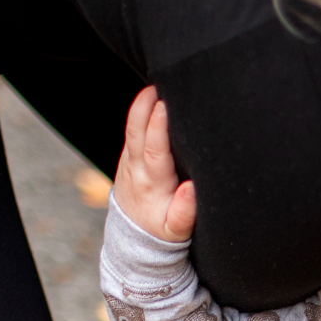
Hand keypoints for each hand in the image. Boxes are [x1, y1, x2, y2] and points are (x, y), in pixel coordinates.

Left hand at [113, 85, 196, 243]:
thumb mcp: (177, 231)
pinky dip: (142, 114)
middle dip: (143, 105)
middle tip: (156, 82)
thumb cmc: (163, 231)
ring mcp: (128, 162)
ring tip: (157, 83)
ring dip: (141, 105)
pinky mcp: (128, 158)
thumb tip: (192, 188)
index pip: (153, 150)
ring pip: (132, 129)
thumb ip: (185, 213)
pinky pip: (134, 132)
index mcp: (151, 185)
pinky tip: (155, 98)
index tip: (164, 104)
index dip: (157, 126)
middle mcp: (135, 170)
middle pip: (135, 132)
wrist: (135, 238)